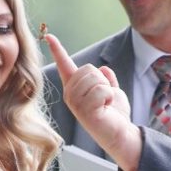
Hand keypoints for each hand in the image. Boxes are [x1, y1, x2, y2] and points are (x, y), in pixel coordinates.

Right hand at [45, 32, 142, 170]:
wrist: (121, 134)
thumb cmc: (115, 115)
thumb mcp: (113, 92)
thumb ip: (107, 80)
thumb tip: (104, 69)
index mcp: (75, 88)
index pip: (65, 65)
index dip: (57, 49)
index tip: (49, 36)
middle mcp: (70, 94)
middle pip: (88, 68)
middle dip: (102, 80)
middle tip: (104, 97)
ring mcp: (75, 103)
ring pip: (94, 78)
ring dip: (106, 89)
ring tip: (104, 104)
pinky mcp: (84, 111)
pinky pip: (101, 90)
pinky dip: (109, 97)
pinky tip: (105, 109)